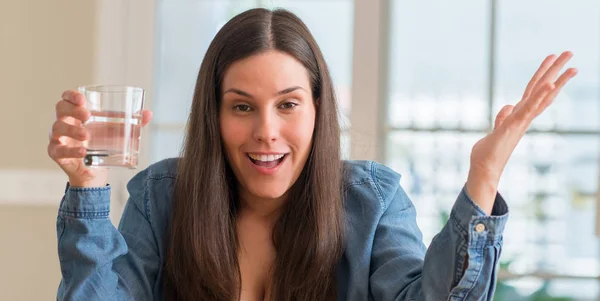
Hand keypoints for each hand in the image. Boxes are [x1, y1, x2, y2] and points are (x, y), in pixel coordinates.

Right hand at [47, 90, 152, 186]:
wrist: (94, 171)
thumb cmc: (101, 144)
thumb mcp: (116, 132)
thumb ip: (131, 122)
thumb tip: (149, 113)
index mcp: (76, 113)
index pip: (67, 98)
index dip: (71, 96)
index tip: (83, 99)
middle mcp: (64, 122)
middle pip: (60, 109)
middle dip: (72, 110)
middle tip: (87, 116)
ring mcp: (58, 137)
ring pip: (58, 128)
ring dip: (73, 131)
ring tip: (87, 136)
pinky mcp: (56, 153)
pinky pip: (58, 150)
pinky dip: (71, 151)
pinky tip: (83, 152)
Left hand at [466, 51, 577, 213]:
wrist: (484, 169)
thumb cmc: (489, 152)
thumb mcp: (496, 129)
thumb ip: (503, 117)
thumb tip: (507, 106)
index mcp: (520, 115)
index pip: (534, 91)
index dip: (544, 75)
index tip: (553, 58)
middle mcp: (525, 116)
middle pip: (543, 89)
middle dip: (556, 70)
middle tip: (571, 52)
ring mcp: (521, 121)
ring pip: (541, 96)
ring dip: (556, 79)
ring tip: (570, 64)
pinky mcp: (514, 126)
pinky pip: (529, 109)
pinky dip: (540, 97)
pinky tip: (550, 85)